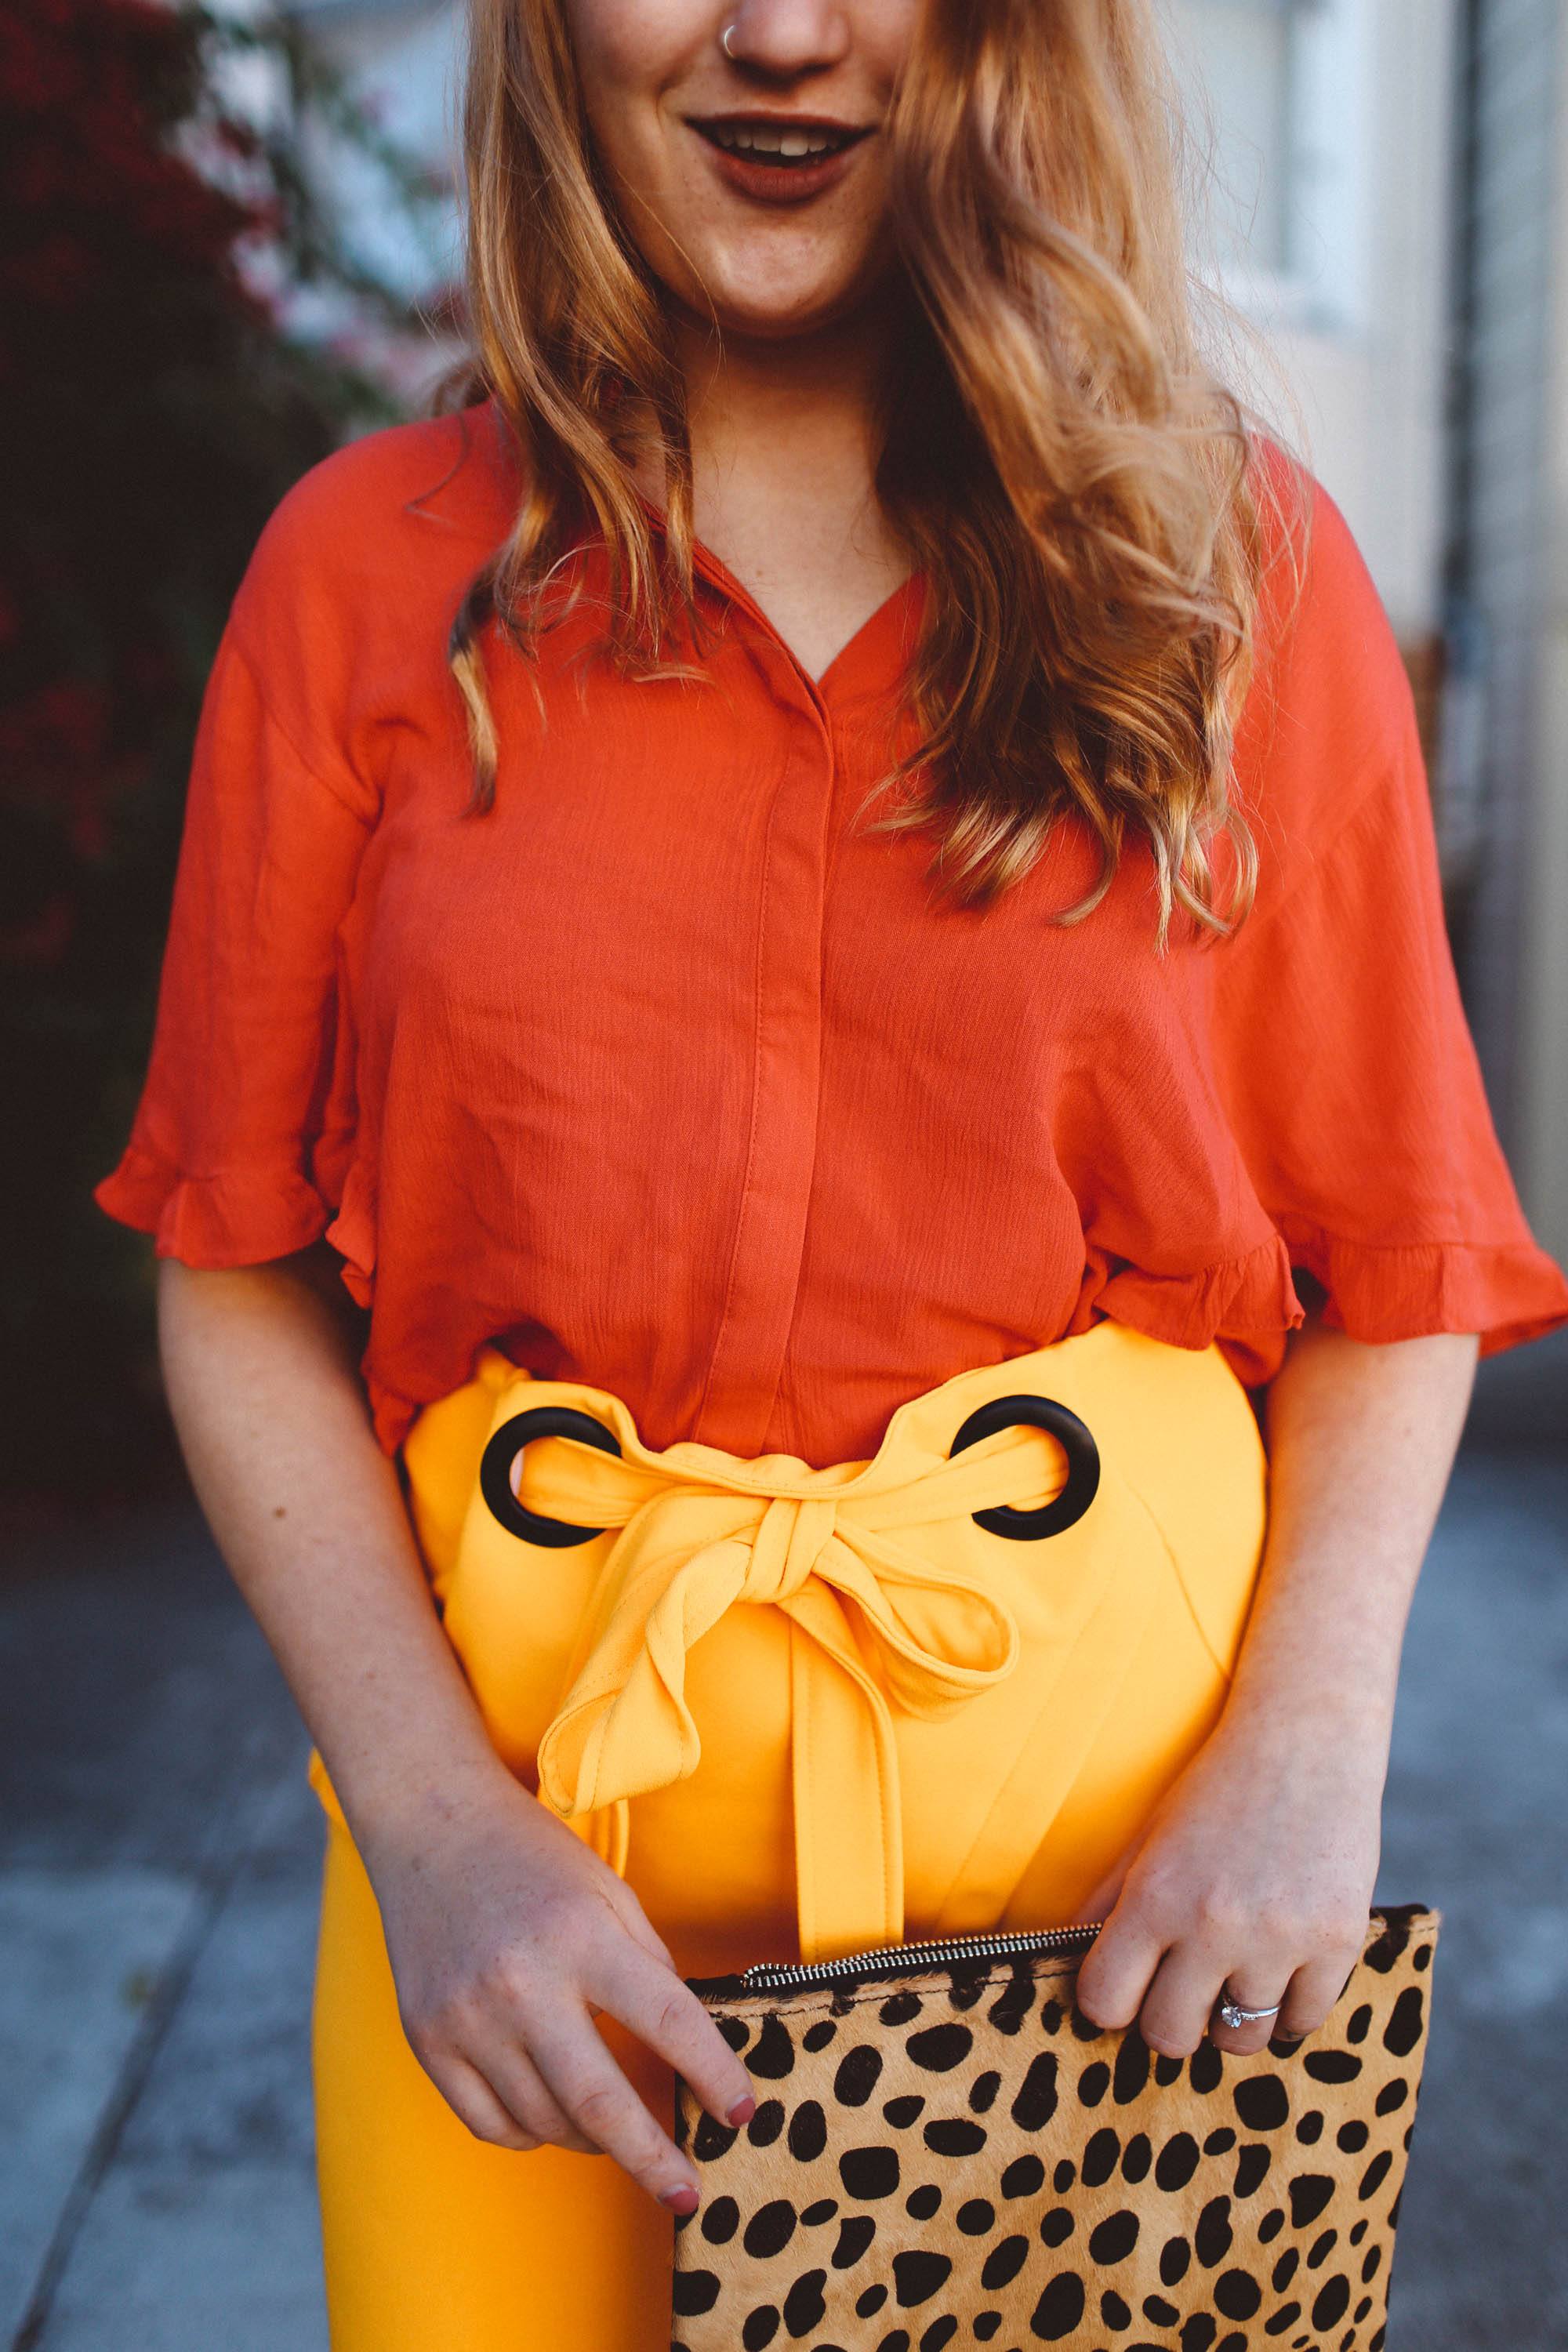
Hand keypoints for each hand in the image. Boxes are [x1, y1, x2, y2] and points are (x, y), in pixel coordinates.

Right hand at [359, 1766, 755, 2209]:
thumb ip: (648, 1965)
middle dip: (652, 2158)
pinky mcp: (427, 2040)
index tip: (743, 2112)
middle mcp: (520, 1983)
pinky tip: (553, 2117)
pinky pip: (490, 2124)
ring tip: (617, 2131)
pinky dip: (531, 2134)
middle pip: (598, 2102)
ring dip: (593, 2141)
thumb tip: (686, 2044)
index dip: (714, 2073)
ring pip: (544, 2123)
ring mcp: (467, 2018)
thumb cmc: (531, 1856)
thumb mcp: (607, 1890)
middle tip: (688, 2192)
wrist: (430, 1826)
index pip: (667, 2021)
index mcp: (580, 1935)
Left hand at [1073, 1698, 1384, 2058]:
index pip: (1104, 2003)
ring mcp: (1279, 1939)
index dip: (1110, 2002)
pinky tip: (1281, 1969)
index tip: (1128, 1986)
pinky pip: (1301, 2024)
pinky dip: (1288, 2009)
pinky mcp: (1337, 1944)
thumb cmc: (1220, 1787)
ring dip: (1232, 2018)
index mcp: (1155, 1896)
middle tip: (1184, 1988)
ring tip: (1236, 1975)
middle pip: (1169, 2037)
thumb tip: (1066, 1956)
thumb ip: (1108, 1901)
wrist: (1308, 1740)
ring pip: (1240, 2040)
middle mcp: (1213, 1925)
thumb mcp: (1150, 1836)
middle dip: (1170, 2020)